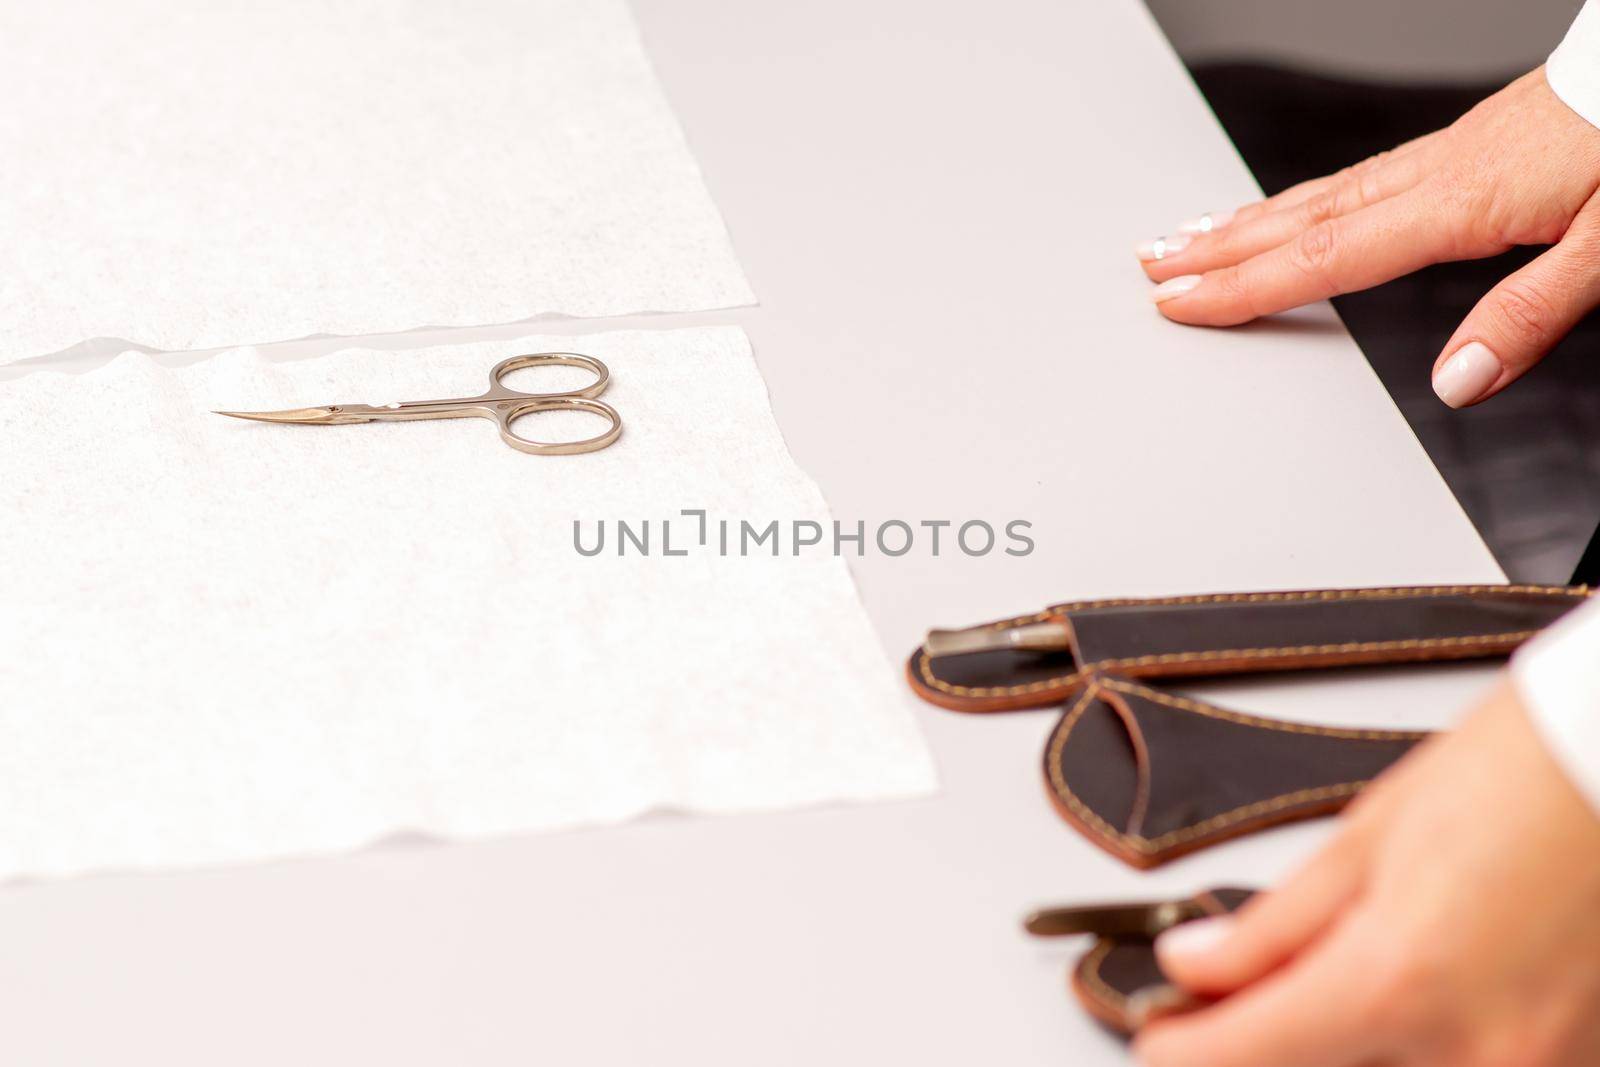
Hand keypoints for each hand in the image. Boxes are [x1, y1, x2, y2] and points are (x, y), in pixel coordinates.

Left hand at [1134, 679, 1599, 1066]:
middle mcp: (1473, 1053)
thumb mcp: (1370, 838)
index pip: (1242, 1058)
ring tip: (1362, 964)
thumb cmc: (1522, 775)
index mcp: (1399, 981)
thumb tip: (1194, 966)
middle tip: (1243, 997)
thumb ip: (1275, 927)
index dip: (1182, 1048)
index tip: (1160, 1037)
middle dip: (1269, 1042)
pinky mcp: (1581, 1066)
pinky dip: (1425, 1042)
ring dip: (1349, 1043)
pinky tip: (1424, 990)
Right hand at [1137, 69, 1599, 407]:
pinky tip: (1284, 209)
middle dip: (1215, 249)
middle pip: (1299, 221)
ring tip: (1185, 236)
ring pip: (1318, 194)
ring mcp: (1443, 156)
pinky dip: (1297, 200)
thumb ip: (1528, 316)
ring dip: (1243, 220)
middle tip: (1148, 265)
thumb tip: (1456, 383)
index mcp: (1458, 206)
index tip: (1179, 302)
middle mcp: (1435, 174)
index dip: (1243, 285)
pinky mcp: (1463, 145)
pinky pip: (1351, 178)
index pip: (1325, 258)